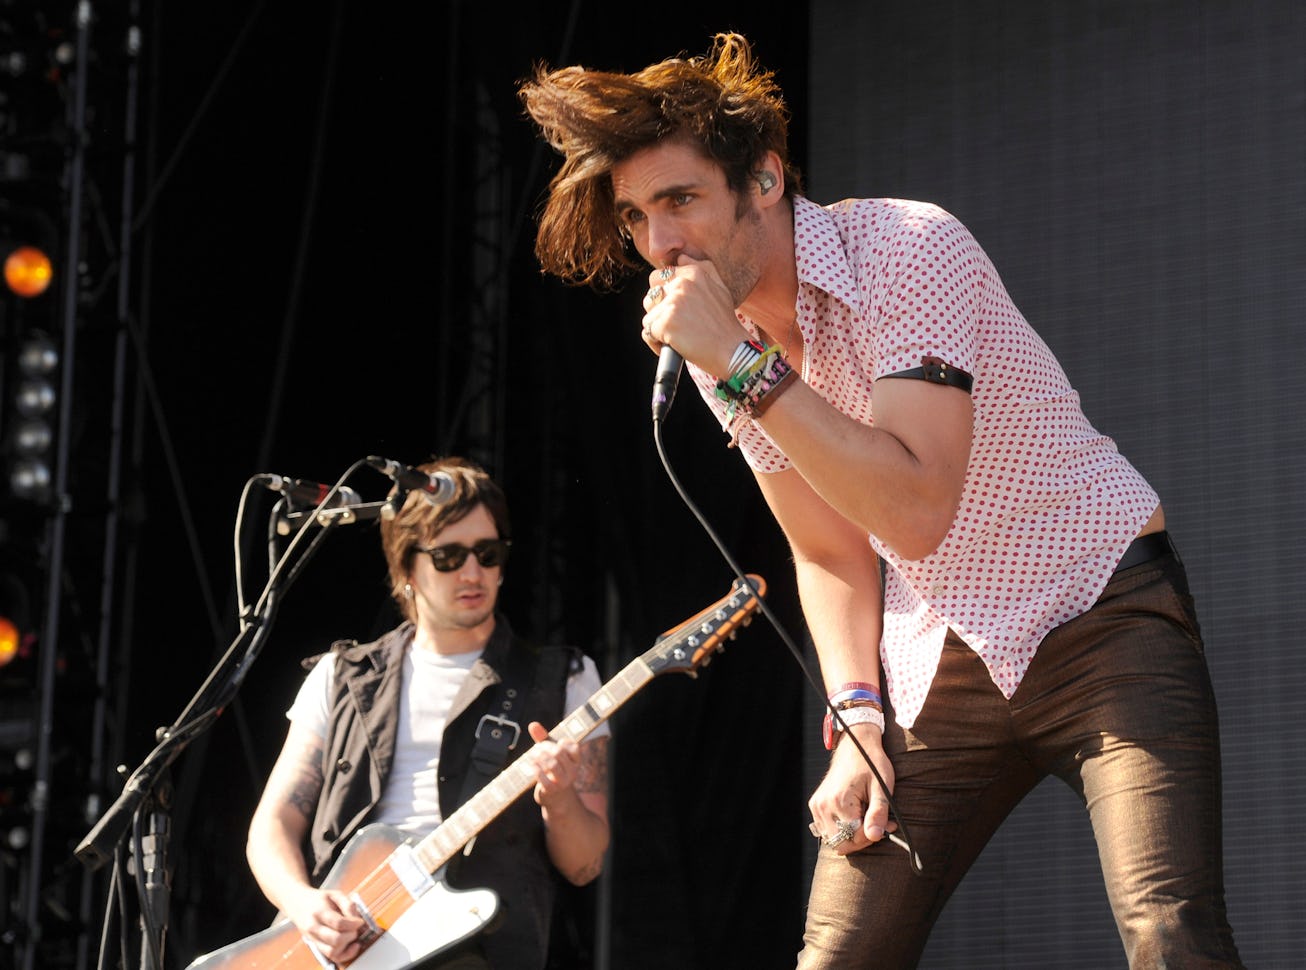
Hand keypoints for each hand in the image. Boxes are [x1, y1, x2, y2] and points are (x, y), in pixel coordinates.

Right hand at [283, 885, 364, 963]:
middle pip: (336, 939)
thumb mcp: (334, 894)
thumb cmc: (319, 900)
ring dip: (348, 946)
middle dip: (351, 935)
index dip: (353, 924)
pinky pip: (331, 956)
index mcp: (319, 912)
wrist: (298, 904)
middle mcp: (314, 927)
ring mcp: (313, 939)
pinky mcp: (316, 946)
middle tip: (355, 928)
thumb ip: (348, 904)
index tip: (360, 922)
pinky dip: (344, 955)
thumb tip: (357, 919)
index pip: (338, 923)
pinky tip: (352, 946)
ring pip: (333, 951)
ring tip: (352, 935)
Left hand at [527, 721, 582, 812]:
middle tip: (537, 748)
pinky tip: (532, 765)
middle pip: (559, 753)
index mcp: (576, 761)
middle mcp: (573, 771)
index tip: (554, 743)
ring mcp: (563, 782)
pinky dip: (536, 770)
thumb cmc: (552, 769)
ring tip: (532, 754)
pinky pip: (544, 779)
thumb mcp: (551, 753)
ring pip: (552, 765)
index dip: (561, 742)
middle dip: (545, 747)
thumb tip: (533, 724)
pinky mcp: (552, 790)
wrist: (555, 796)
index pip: (573, 746)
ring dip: (539, 757)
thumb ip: (543, 738)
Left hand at [639, 257, 748, 374]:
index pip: (660, 276)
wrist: (732, 351)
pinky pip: (648, 333)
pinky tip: (674, 347)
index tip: (680, 311)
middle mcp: (682, 284)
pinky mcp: (665, 322)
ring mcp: (672, 303)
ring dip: (658, 328)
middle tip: (676, 324)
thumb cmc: (725, 325)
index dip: (665, 296)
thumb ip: (702, 269)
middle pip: (650, 295)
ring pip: (649, 316)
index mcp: (693, 273)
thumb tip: (681, 257)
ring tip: (677, 337)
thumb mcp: (720, 289)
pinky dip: (657, 343)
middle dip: (658, 310)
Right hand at [808, 723, 896, 854]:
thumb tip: (875, 837)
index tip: (888, 824)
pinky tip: (853, 815)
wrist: (855, 745)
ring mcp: (817, 806)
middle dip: (862, 838)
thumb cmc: (872, 764)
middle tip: (878, 823)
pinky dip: (841, 829)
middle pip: (841, 843)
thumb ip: (878, 814)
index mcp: (839, 801)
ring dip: (851, 835)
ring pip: (834, 839)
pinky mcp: (816, 805)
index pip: (854, 838)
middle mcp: (823, 806)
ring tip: (866, 817)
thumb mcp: (881, 787)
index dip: (873, 835)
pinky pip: (827, 830)